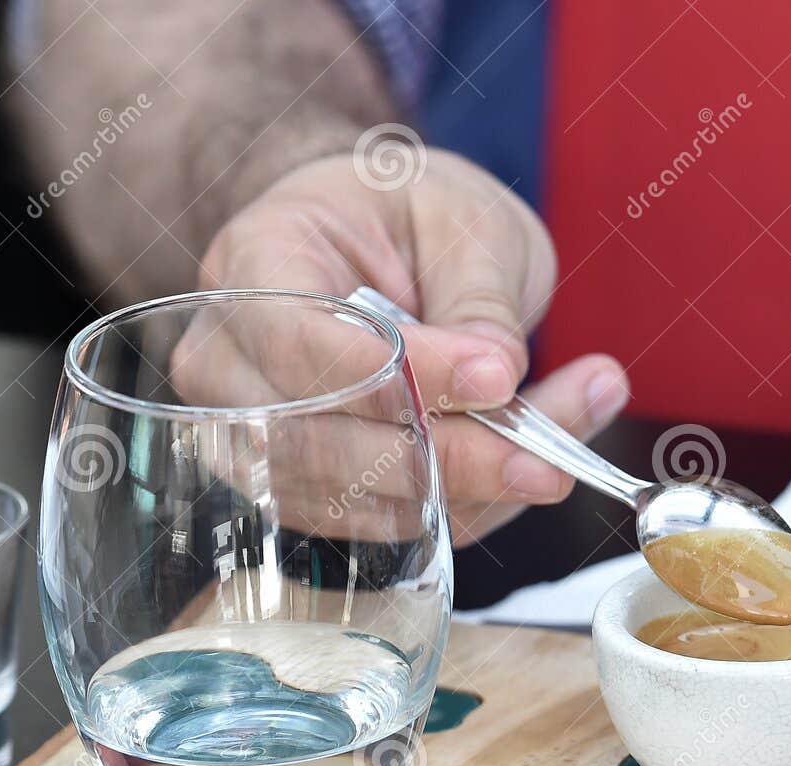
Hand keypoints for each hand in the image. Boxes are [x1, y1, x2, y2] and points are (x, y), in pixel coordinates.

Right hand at [185, 148, 629, 543]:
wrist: (379, 249)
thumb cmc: (410, 217)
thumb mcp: (462, 220)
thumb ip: (476, 297)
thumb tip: (496, 380)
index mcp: (253, 261)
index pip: (305, 344)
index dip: (401, 376)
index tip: (497, 378)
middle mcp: (229, 362)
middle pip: (323, 443)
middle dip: (452, 457)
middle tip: (551, 454)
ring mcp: (253, 440)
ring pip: (361, 500)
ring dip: (474, 490)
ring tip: (561, 448)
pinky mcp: (305, 494)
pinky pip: (390, 523)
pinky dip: (468, 507)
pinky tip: (525, 464)